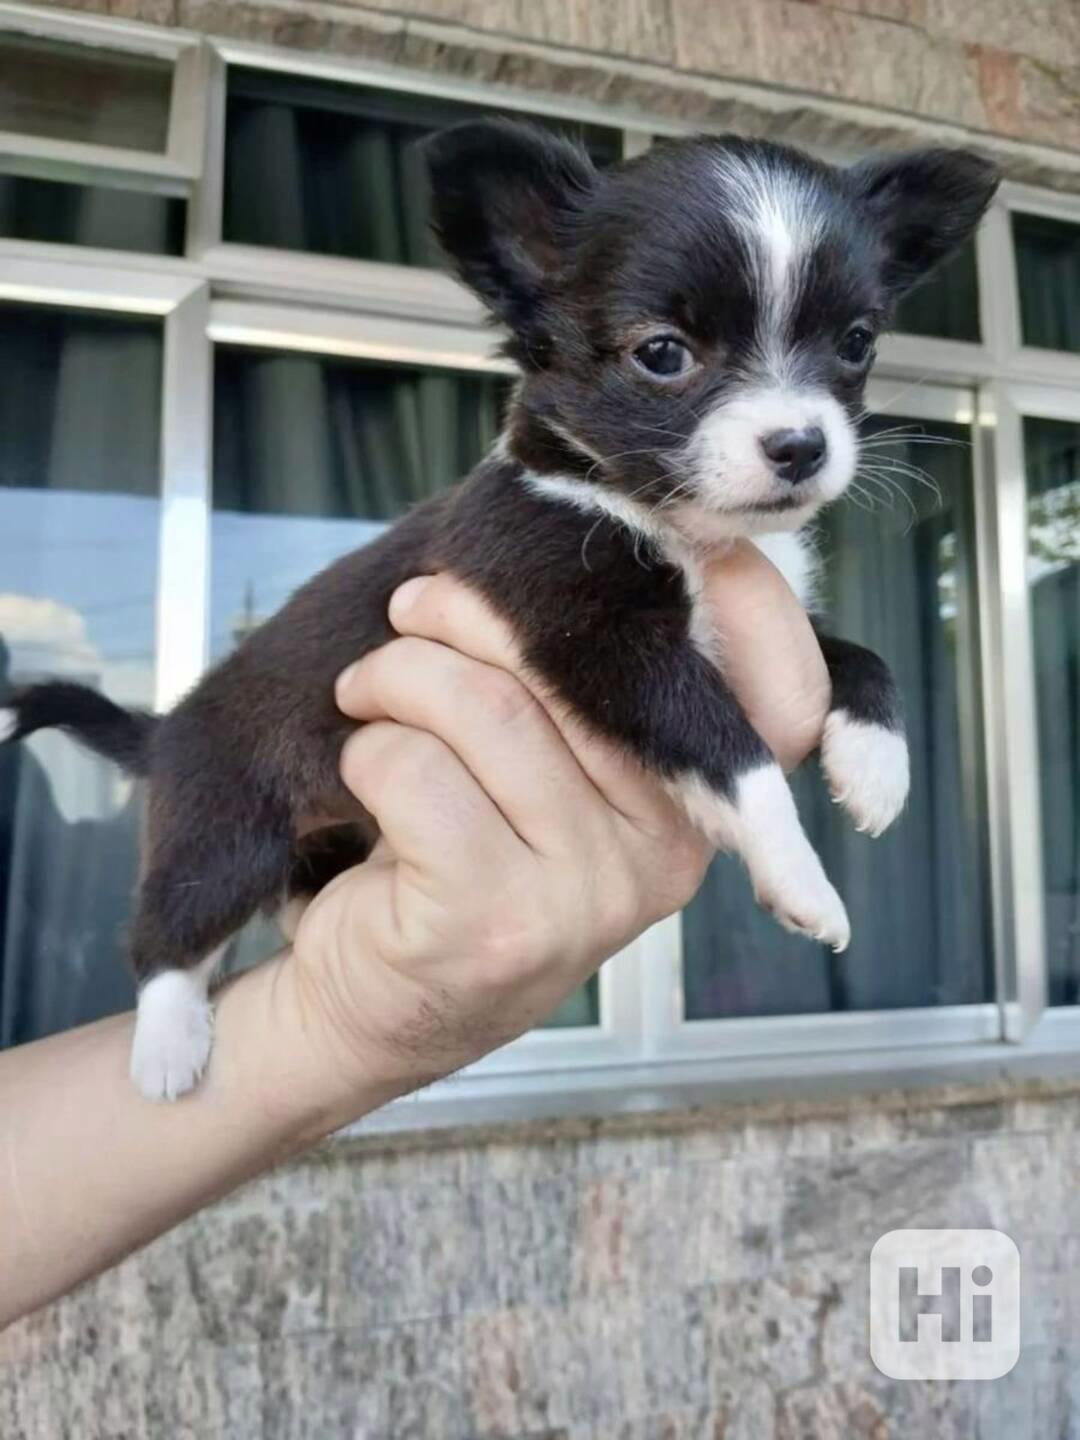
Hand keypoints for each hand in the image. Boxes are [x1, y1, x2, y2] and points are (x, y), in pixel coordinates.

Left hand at [280, 544, 828, 1119]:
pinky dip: (367, 748)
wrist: (371, 1006)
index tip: (650, 544)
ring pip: (487, 706)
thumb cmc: (457, 851)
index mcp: (701, 807)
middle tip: (413, 611)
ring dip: (398, 678)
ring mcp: (587, 895)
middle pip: (582, 664)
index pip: (781, 695)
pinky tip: (364, 773)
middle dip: (471, 615)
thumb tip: (579, 535)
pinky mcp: (495, 921)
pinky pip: (415, 768)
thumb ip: (586, 684)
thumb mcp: (547, 771)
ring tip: (367, 692)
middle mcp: (667, 855)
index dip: (748, 597)